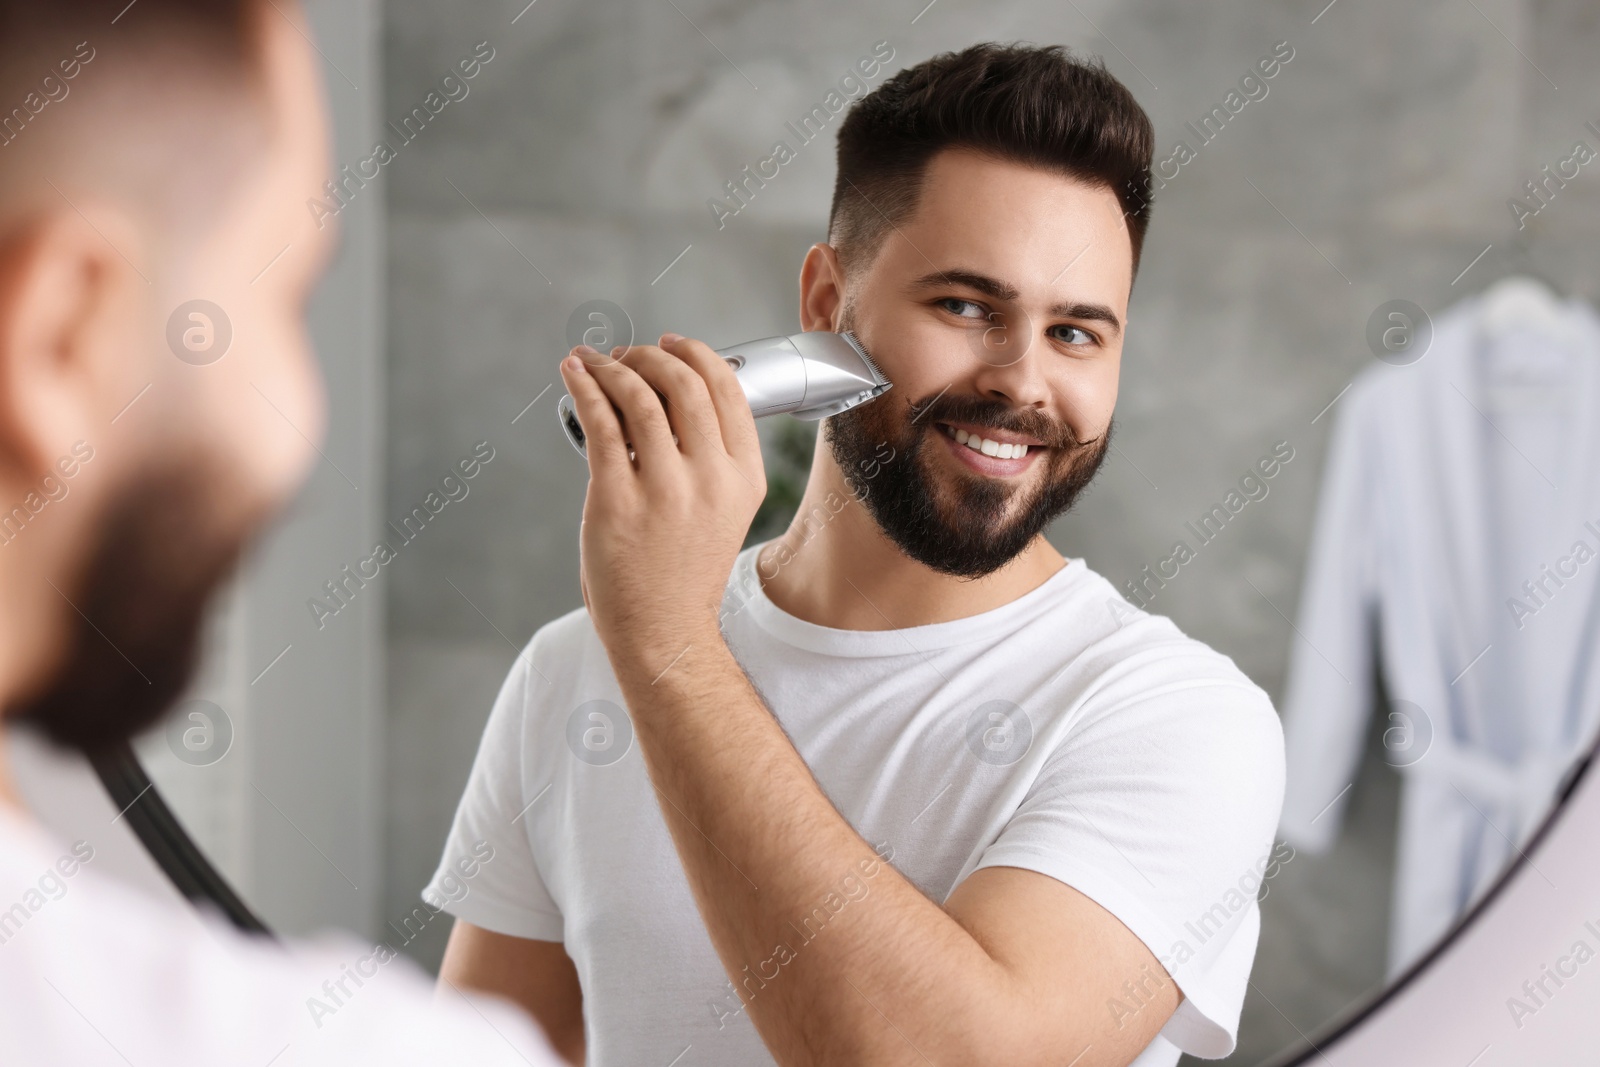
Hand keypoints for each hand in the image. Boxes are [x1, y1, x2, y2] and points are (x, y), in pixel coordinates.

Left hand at [560, 333, 766, 668]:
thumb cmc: (684, 571)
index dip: (695, 354)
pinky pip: (601, 425)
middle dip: (650, 355)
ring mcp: (664, 490)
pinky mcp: (617, 500)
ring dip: (613, 368)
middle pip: (684, 384)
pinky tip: (575, 374)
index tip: (669, 343)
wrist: (663, 629)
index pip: (727, 390)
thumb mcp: (725, 510)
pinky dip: (584, 389)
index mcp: (743, 478)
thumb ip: (712, 459)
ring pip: (640, 398)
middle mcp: (710, 479)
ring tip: (594, 362)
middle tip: (627, 354)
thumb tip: (672, 396)